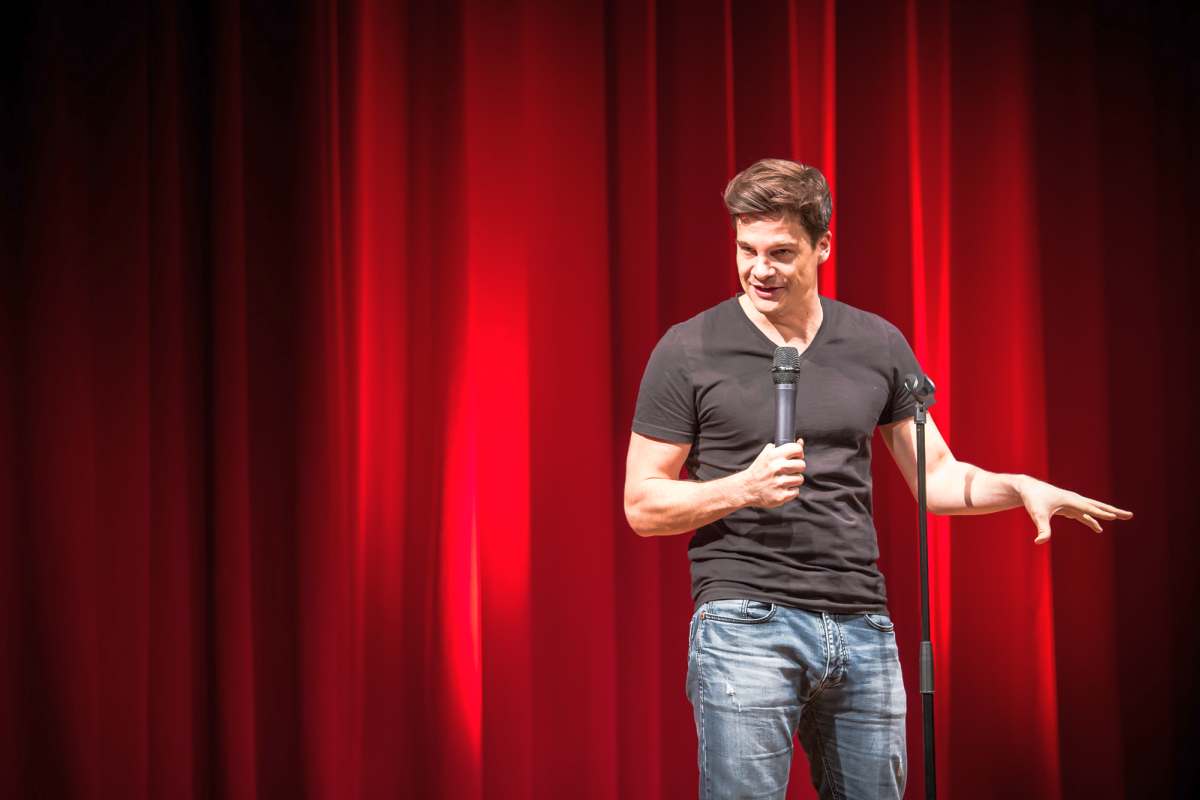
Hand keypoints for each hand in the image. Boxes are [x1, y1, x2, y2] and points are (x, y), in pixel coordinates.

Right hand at [739, 439, 806, 508]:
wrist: (747, 488)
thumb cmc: (759, 470)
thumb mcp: (767, 455)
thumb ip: (784, 447)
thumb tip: (800, 442)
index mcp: (773, 455)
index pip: (796, 449)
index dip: (799, 453)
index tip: (796, 457)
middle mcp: (777, 468)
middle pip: (802, 465)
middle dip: (797, 468)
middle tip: (789, 470)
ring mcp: (779, 483)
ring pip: (800, 479)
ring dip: (794, 480)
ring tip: (783, 480)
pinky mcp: (781, 496)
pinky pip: (796, 491)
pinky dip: (790, 491)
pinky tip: (782, 488)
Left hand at [1018, 476, 1132, 543]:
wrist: (1027, 488)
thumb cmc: (1032, 500)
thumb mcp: (1037, 515)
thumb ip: (1042, 529)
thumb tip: (1040, 542)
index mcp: (1071, 501)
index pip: (1090, 509)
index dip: (1102, 514)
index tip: (1116, 517)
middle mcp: (1074, 500)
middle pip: (1097, 506)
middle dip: (1113, 511)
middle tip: (1130, 515)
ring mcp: (1072, 503)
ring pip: (1092, 510)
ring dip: (1105, 515)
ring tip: (1118, 519)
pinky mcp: (1067, 506)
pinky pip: (1083, 514)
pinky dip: (1092, 519)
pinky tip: (1097, 527)